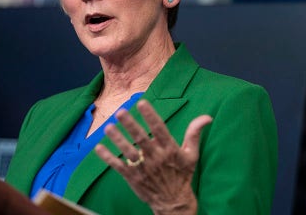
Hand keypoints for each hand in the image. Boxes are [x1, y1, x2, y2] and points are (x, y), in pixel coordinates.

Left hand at [94, 99, 211, 214]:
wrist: (173, 203)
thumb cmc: (182, 175)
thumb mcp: (192, 154)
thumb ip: (194, 133)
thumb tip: (207, 117)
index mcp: (170, 149)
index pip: (160, 129)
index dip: (151, 116)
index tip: (142, 103)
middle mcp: (155, 157)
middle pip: (141, 138)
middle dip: (130, 125)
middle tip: (120, 112)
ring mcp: (143, 168)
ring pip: (128, 151)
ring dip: (117, 139)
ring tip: (108, 127)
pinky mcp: (132, 177)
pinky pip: (118, 166)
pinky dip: (107, 157)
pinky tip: (98, 148)